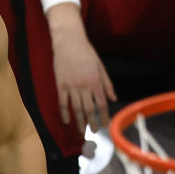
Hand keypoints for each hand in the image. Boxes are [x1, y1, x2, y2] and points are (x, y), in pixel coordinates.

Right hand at [47, 3, 116, 132]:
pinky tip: (67, 121)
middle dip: (92, 122)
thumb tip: (114, 99)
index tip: (104, 125)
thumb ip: (107, 84)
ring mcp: (71, 86)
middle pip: (89, 109)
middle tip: (93, 131)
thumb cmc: (87, 52)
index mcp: (96, 82)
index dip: (103, 117)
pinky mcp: (61, 84)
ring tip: (82, 131)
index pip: (102, 104)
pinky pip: (62, 102)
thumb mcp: (100, 67)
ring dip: (80, 121)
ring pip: (76, 108)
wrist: (69, 41)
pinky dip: (64, 113)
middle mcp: (84, 86)